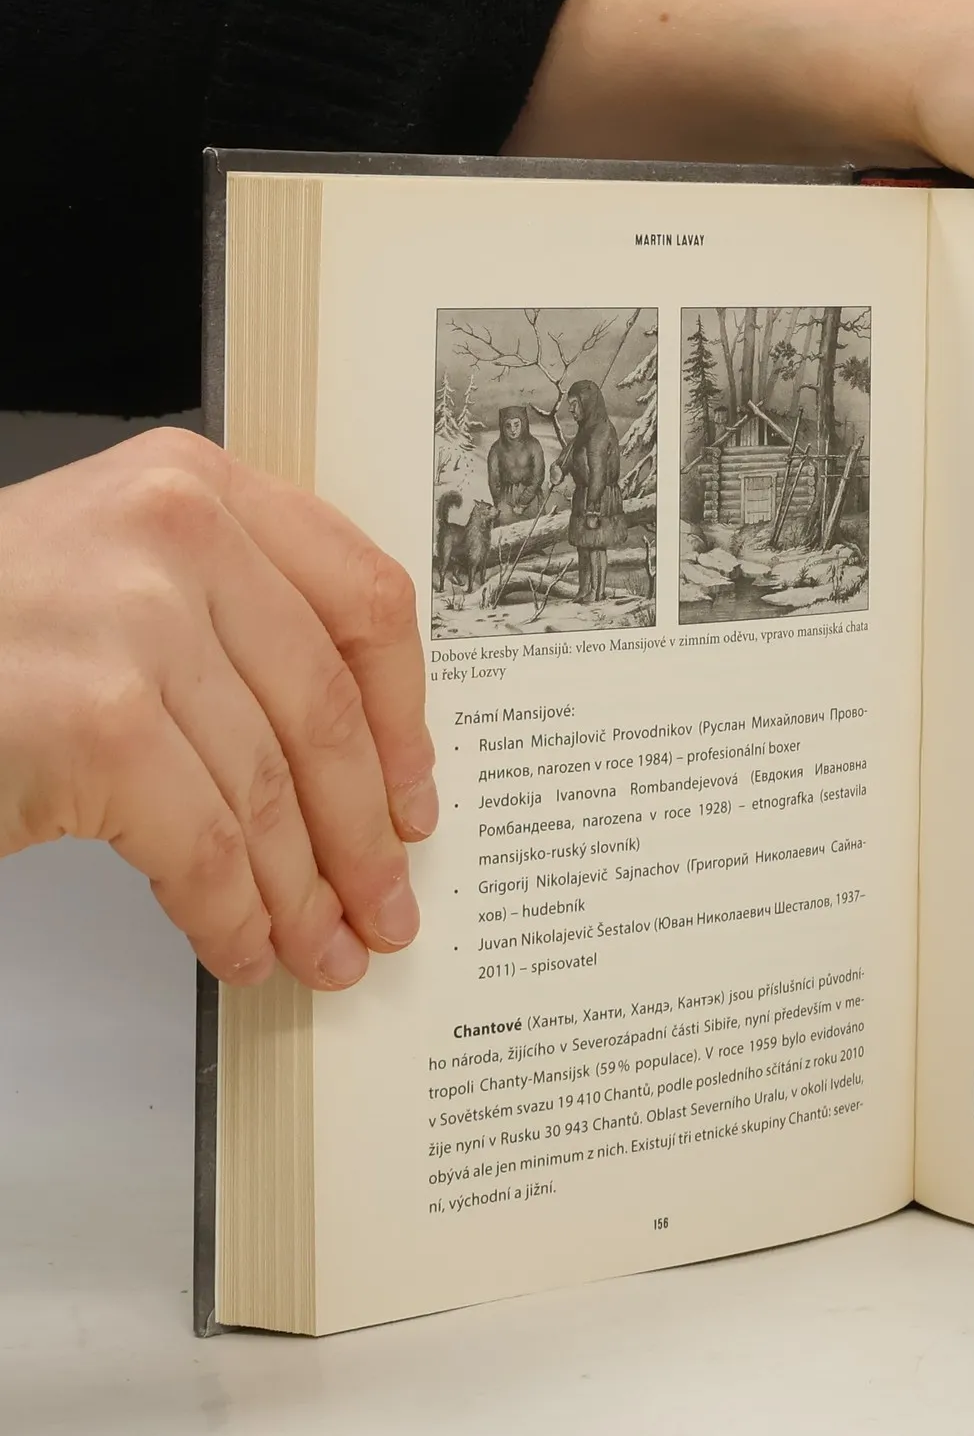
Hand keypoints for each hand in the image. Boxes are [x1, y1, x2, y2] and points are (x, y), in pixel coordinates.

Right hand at [0, 429, 435, 988]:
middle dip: (365, 833)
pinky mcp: (96, 722)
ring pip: (269, 791)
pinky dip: (232, 916)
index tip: (416, 794)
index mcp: (198, 487)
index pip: (363, 601)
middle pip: (325, 711)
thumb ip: (232, 624)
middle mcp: (177, 532)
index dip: (402, 718)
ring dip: (305, 894)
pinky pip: (204, 847)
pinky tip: (243, 948)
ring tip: (326, 948)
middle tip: (386, 904)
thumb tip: (359, 763)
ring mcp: (134, 622)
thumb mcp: (115, 580)